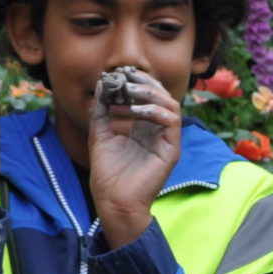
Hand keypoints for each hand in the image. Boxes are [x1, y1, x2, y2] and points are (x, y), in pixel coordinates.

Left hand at [88, 66, 182, 242]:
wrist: (112, 200)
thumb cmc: (107, 173)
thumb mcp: (100, 133)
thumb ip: (103, 109)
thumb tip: (104, 82)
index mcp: (144, 126)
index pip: (149, 95)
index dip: (137, 80)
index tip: (120, 73)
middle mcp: (158, 131)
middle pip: (162, 96)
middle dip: (145, 81)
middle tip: (127, 76)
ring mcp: (166, 140)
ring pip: (171, 104)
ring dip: (150, 93)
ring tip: (129, 90)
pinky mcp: (171, 149)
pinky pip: (171, 121)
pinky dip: (154, 110)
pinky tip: (135, 111)